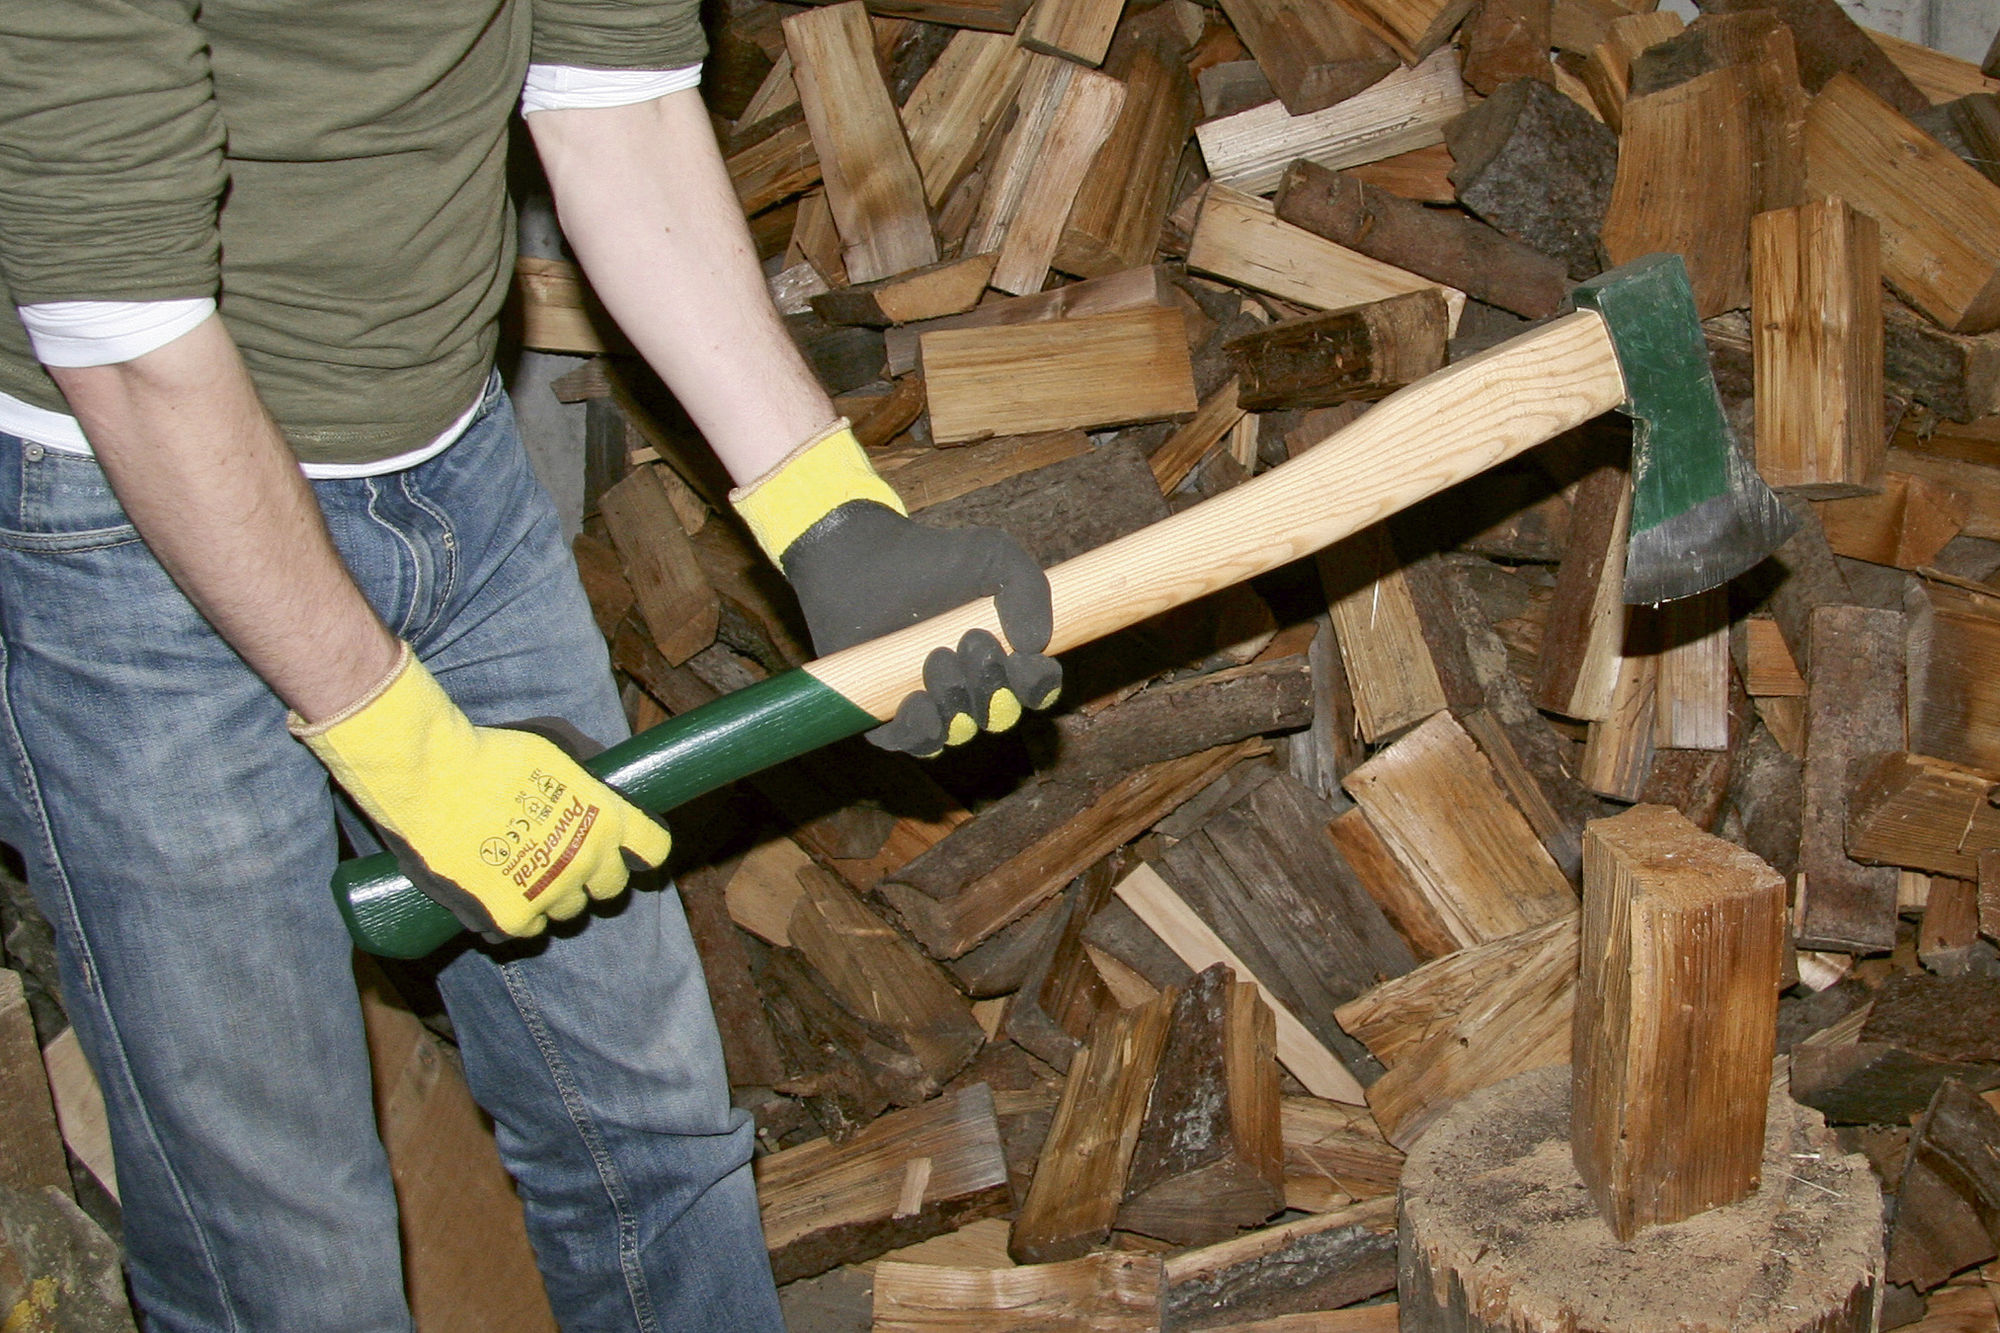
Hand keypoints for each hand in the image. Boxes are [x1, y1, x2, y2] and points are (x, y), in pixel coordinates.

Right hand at [293, 645, 671, 939]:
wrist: (430, 776)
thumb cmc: (491, 752)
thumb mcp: (554, 746)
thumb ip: (586, 767)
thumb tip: (600, 773)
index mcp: (607, 819)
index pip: (653, 849)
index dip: (639, 848)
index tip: (625, 846)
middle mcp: (587, 861)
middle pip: (611, 888)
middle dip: (595, 876)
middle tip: (565, 859)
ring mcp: (551, 893)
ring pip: (568, 912)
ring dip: (554, 897)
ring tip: (524, 873)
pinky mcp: (510, 916)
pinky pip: (527, 930)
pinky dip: (516, 916)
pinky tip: (499, 896)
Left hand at [731, 422, 1060, 756]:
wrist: (860, 561)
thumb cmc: (928, 557)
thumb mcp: (993, 555)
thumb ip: (1030, 587)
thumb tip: (1036, 645)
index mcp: (1002, 655)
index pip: (1035, 689)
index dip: (1037, 684)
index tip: (1022, 658)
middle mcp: (970, 686)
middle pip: (998, 714)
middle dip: (990, 684)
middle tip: (970, 640)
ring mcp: (931, 703)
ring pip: (959, 730)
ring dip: (955, 701)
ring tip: (935, 658)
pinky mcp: (888, 716)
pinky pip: (917, 743)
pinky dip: (923, 731)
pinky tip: (916, 700)